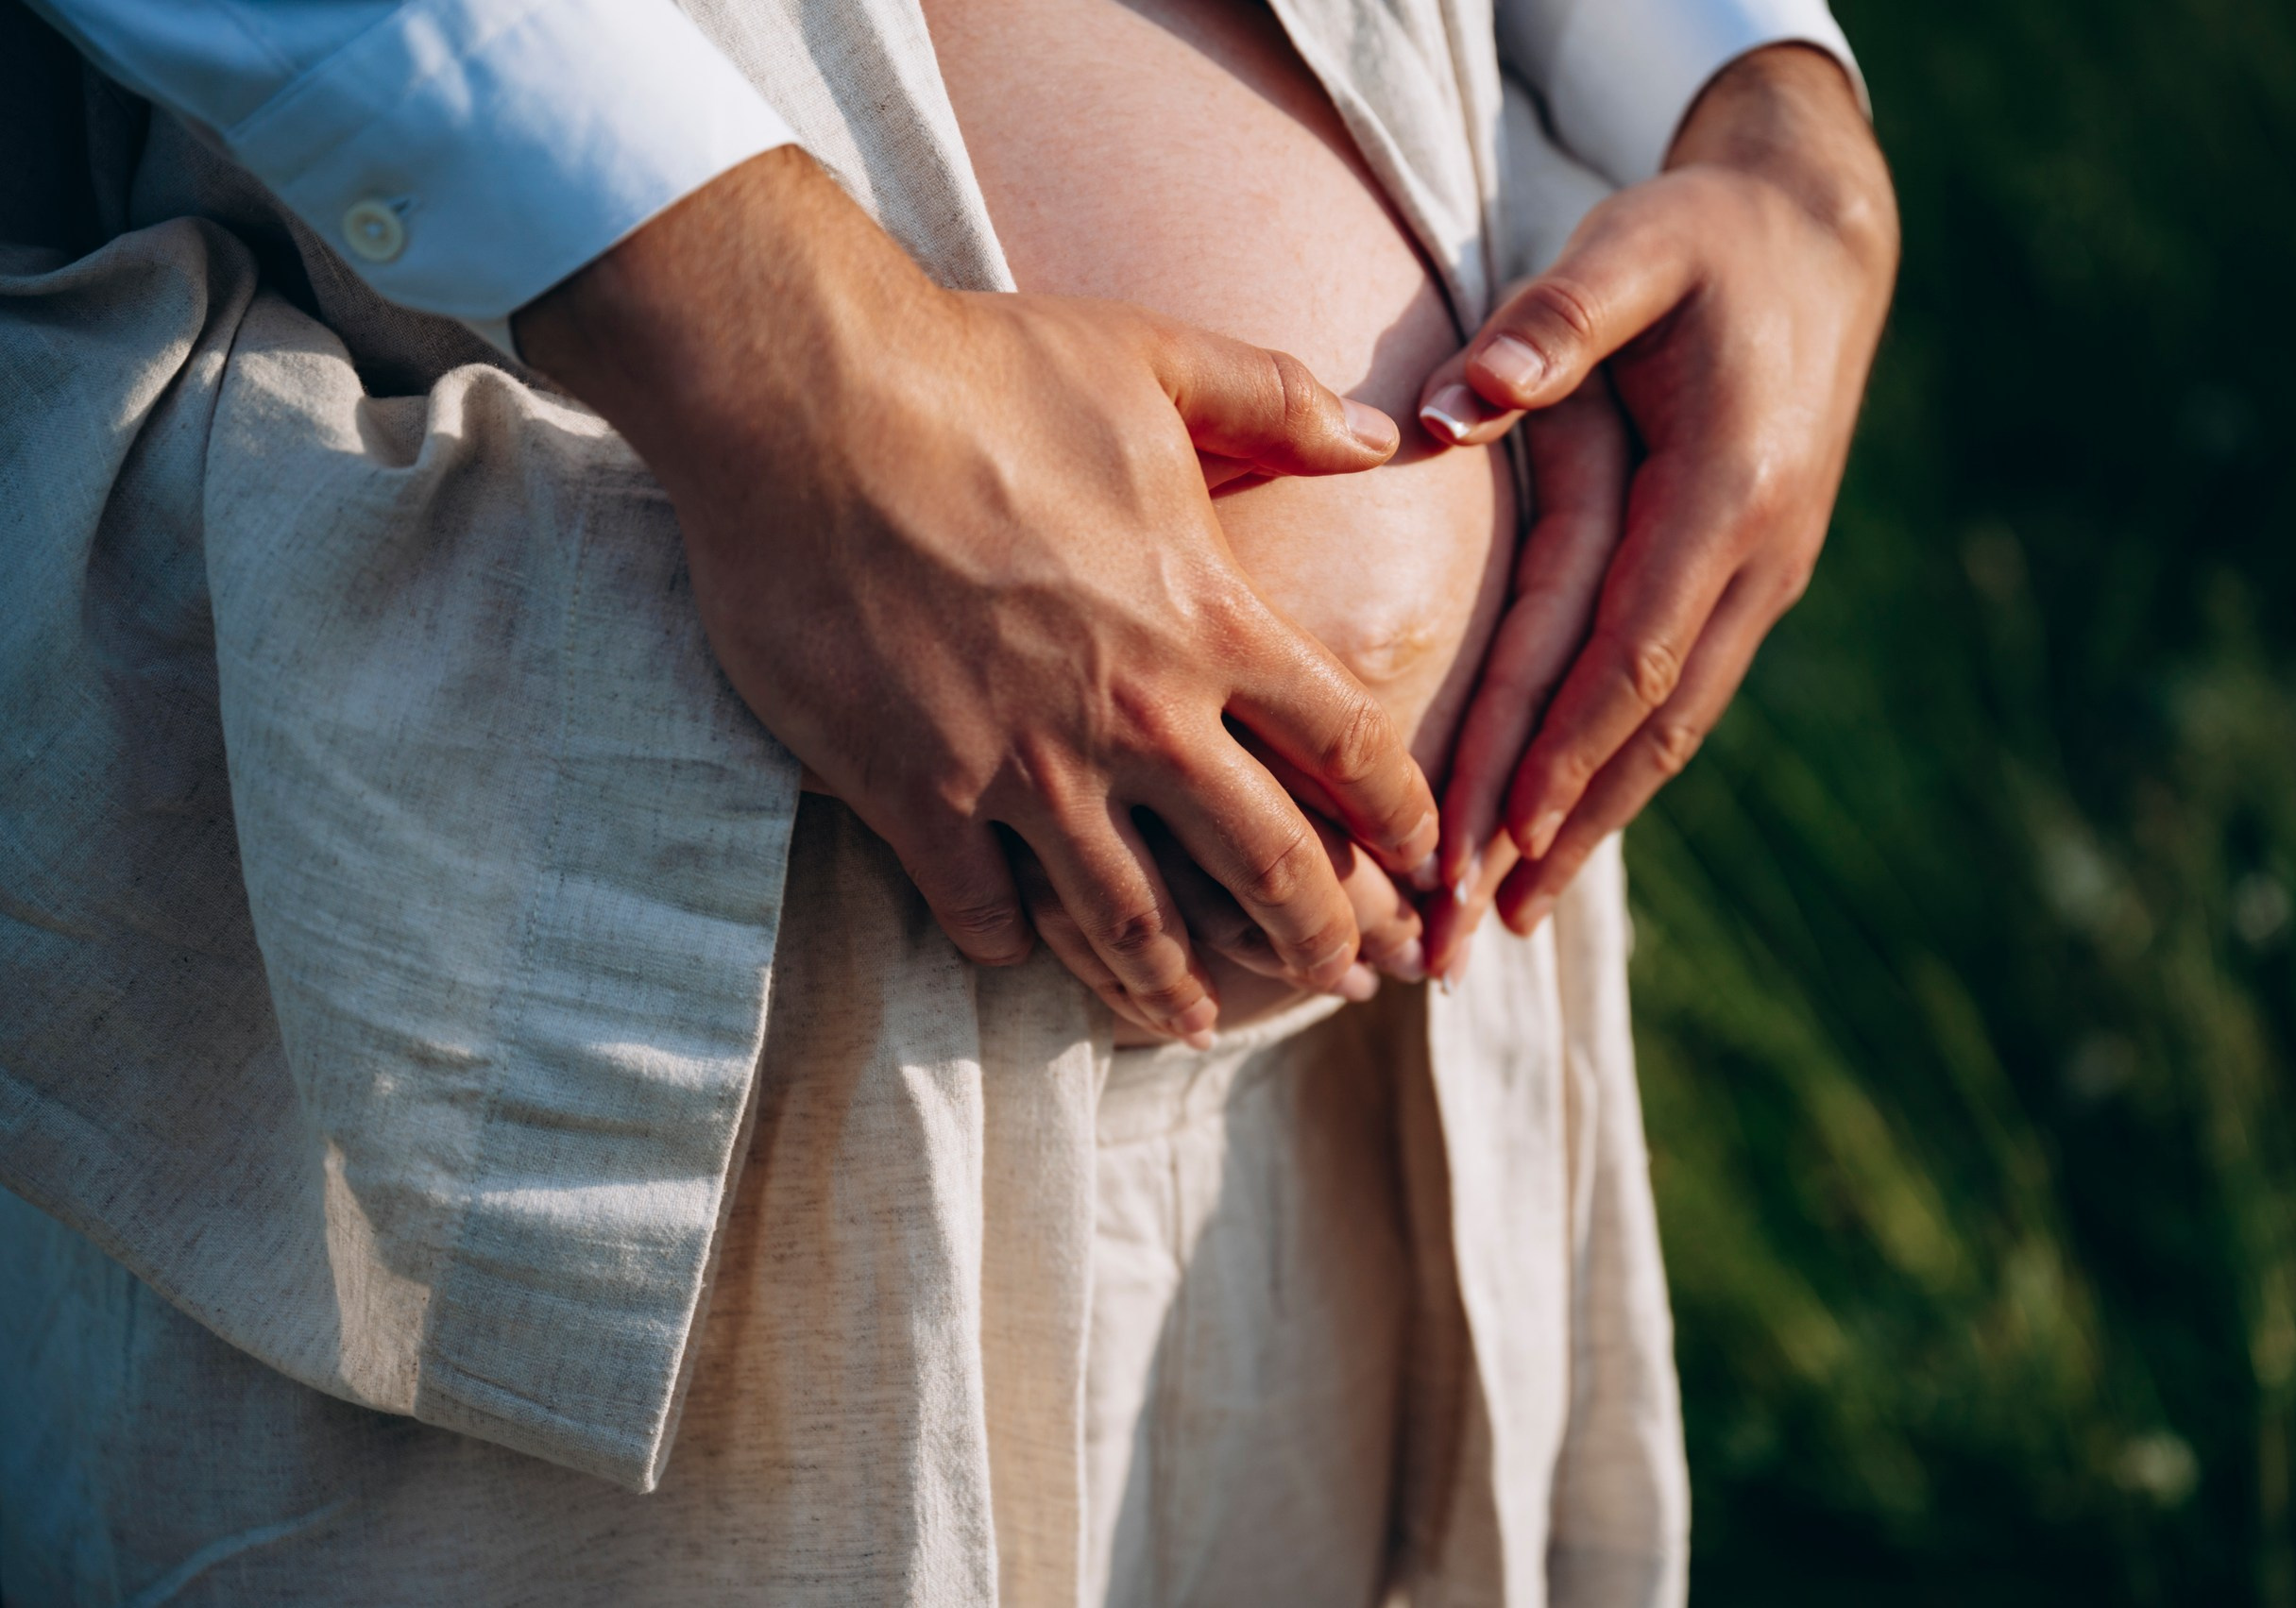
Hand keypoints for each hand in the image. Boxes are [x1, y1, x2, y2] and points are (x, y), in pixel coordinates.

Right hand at [518, 148, 1440, 1046]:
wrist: (805, 399)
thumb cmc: (982, 368)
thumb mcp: (1155, 358)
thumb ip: (1280, 402)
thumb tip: (1388, 433)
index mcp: (1210, 619)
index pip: (1348, 749)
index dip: (1399, 819)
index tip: (1419, 862)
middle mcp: (1136, 716)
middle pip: (1264, 866)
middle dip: (1316, 936)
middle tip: (1339, 980)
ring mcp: (1024, 768)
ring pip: (1128, 921)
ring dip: (1171, 984)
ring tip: (1195, 1025)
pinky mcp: (917, 795)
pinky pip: (983, 911)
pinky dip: (1011, 940)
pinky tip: (1021, 949)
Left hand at [1418, 44, 1897, 938]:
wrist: (1821, 236)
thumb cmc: (1706, 237)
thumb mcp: (1635, 247)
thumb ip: (1554, 322)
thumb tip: (1458, 406)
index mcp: (1728, 492)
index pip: (1633, 653)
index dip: (1561, 751)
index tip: (1487, 838)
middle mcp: (1758, 558)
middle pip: (1650, 727)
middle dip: (1557, 832)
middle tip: (1471, 934)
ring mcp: (1762, 581)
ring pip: (1671, 732)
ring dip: (1589, 829)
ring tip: (1508, 920)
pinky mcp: (1745, 584)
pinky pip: (1677, 702)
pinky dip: (1618, 775)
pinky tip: (1561, 833)